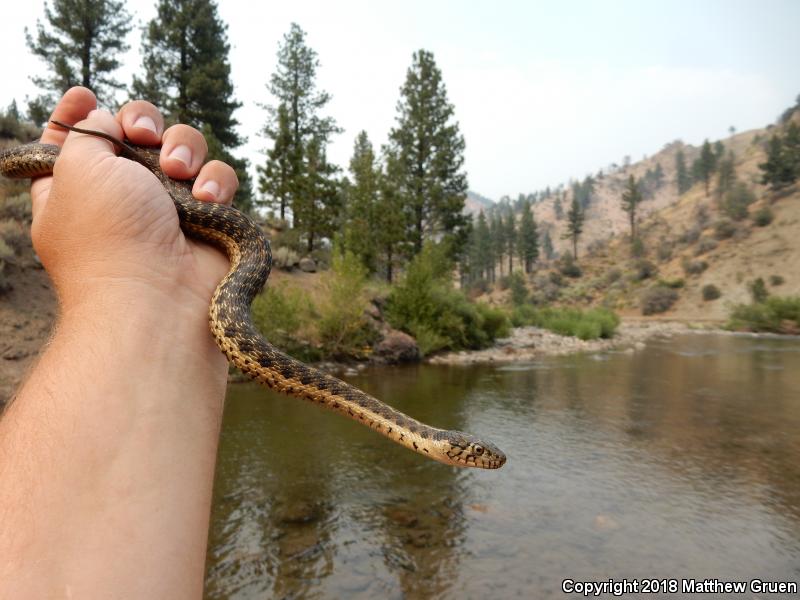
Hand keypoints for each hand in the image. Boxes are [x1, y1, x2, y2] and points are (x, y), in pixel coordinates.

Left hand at [31, 86, 237, 314]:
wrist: (159, 295)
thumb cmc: (108, 236)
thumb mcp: (77, 166)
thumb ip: (90, 130)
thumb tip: (111, 121)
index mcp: (76, 186)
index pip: (73, 138)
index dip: (78, 112)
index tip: (84, 94)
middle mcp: (123, 194)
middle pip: (137, 133)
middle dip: (143, 122)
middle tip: (144, 135)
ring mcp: (168, 207)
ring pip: (185, 149)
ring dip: (184, 150)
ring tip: (179, 174)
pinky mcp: (209, 219)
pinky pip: (218, 180)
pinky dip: (215, 182)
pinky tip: (206, 199)